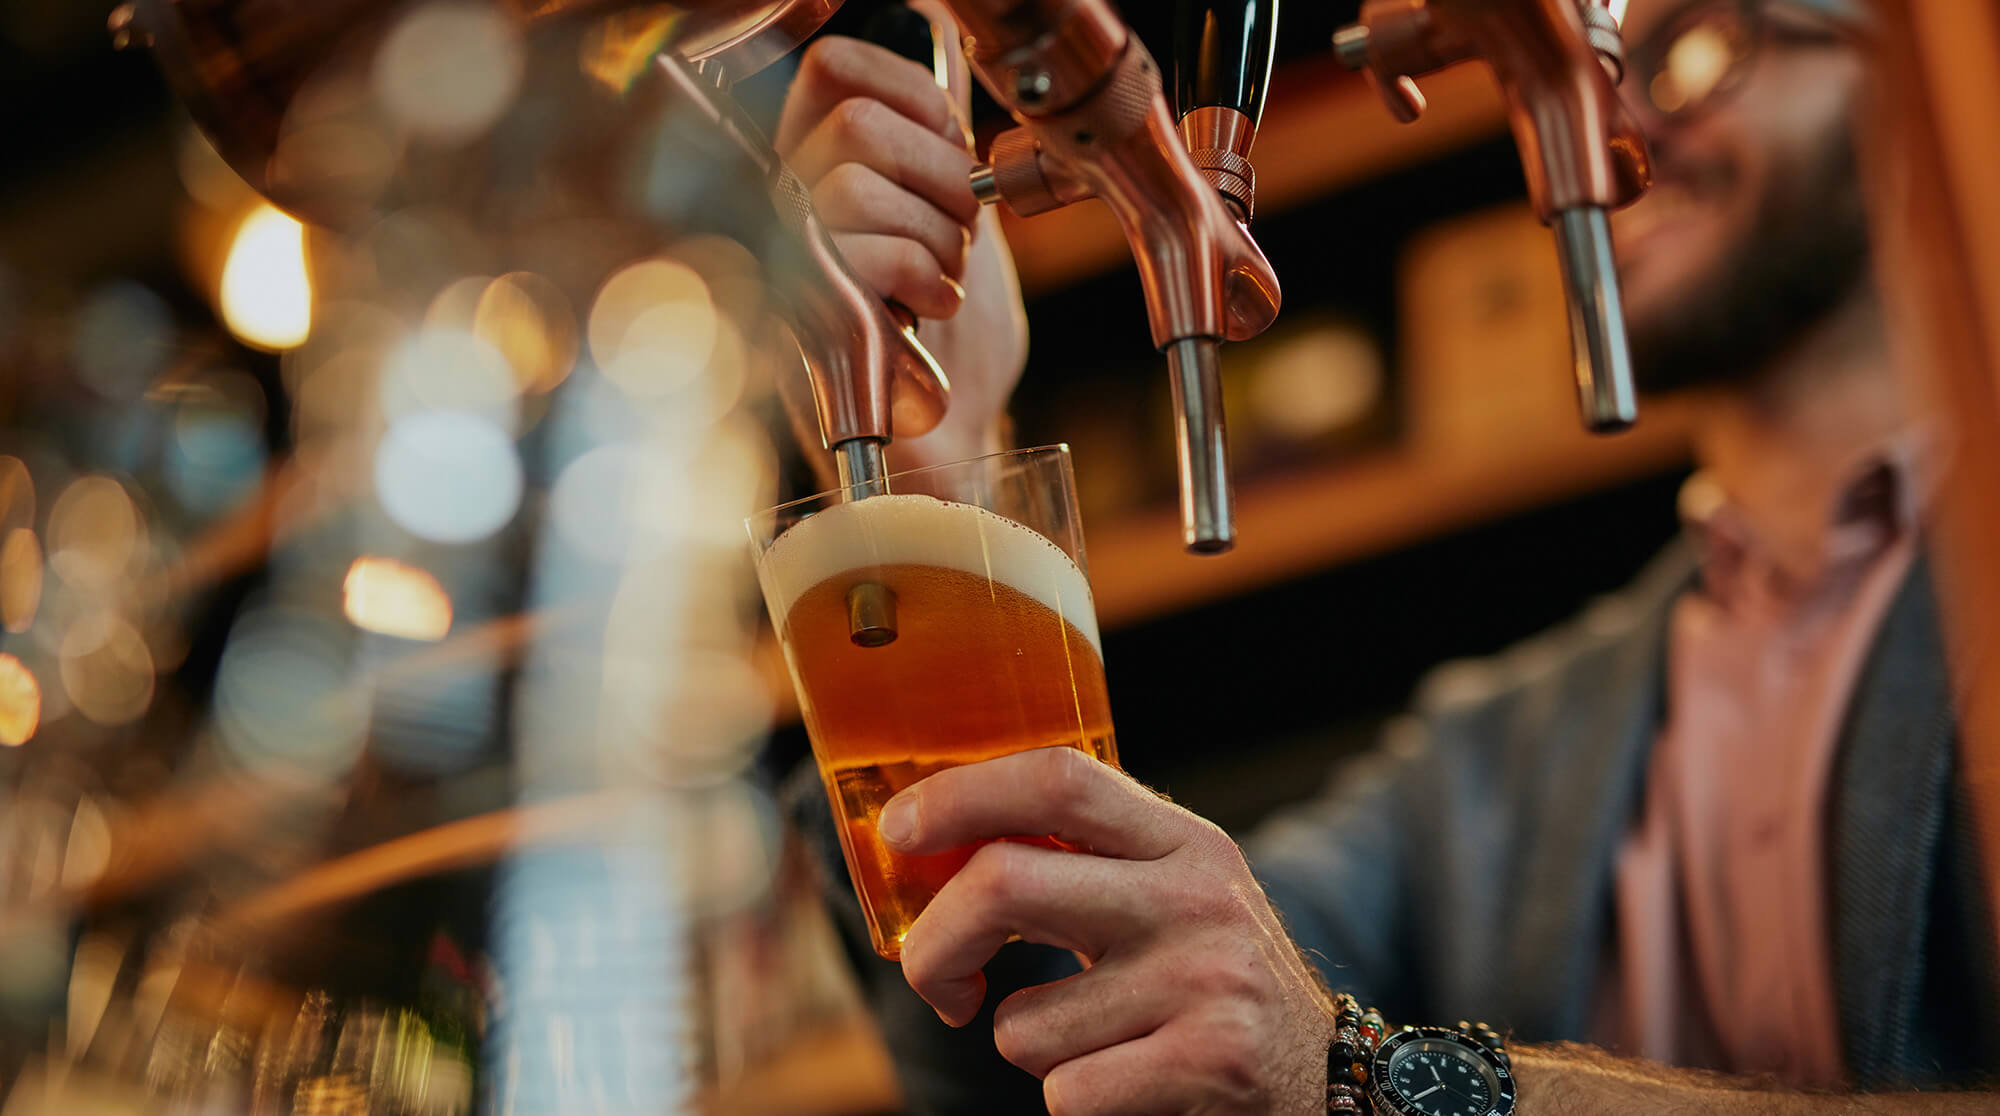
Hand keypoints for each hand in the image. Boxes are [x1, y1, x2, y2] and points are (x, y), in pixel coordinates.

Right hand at [775, 3, 1028, 470]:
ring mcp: (780, 264)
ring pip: (852, 187)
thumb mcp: (954, 217)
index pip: (834, 68)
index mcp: (812, 161)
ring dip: (932, 234)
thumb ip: (941, 145)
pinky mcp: (795, 324)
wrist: (949, 438)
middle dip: (939, 176)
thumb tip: (953, 66)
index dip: (912, 93)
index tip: (954, 145)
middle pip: (852, 126)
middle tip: (961, 232)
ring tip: (944, 278)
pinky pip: (857, 256)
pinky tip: (932, 305)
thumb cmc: (950, 338)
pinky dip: (920, 274)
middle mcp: (779, 203)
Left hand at [877, 747, 1337, 1114]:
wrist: (1327, 1083)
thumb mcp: (1173, 895)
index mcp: (1182, 841)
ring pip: (1023, 1021)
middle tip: (936, 981)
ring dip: (1032, 1049)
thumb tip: (935, 847)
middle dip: (934, 943)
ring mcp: (1204, 979)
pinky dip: (1074, 1101)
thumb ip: (1083, 860)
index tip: (897, 831)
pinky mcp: (1208, 1063)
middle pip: (1004, 881)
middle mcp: (1196, 897)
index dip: (958, 795)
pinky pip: (1065, 1091)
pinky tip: (1131, 1084)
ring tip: (1101, 1044)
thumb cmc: (1213, 985)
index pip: (1057, 778)